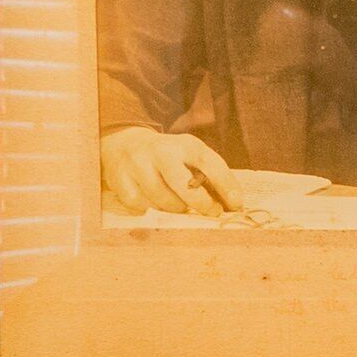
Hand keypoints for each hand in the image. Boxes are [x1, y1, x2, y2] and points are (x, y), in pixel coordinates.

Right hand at [100, 126, 242, 214]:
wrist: (124, 144)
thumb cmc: (170, 157)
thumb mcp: (191, 156)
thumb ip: (211, 176)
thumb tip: (233, 205)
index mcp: (184, 144)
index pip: (209, 163)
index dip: (226, 185)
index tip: (236, 205)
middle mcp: (160, 152)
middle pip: (183, 185)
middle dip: (201, 203)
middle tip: (212, 212)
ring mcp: (137, 165)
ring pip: (164, 201)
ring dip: (177, 209)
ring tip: (181, 205)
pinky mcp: (120, 181)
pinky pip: (143, 207)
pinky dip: (154, 209)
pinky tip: (156, 202)